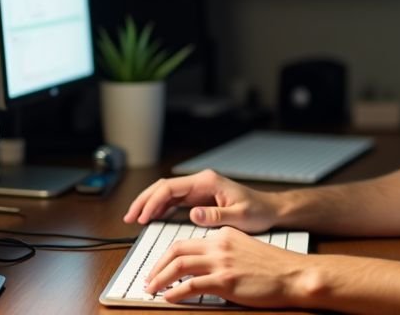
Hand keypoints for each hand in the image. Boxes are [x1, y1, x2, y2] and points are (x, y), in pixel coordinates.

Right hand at [123, 169, 278, 232]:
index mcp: (207, 182)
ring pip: (166, 192)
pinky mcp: (199, 198)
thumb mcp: (239, 216)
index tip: (143, 217)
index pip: (171, 187)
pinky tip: (151, 218)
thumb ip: (215, 216)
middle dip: (144, 200)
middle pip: (163, 187)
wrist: (270, 210)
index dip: (153, 202)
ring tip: (134, 218)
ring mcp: (199, 189)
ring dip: (149, 203)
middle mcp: (200, 182)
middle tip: (129, 217)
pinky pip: (174, 201)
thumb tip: (193, 213)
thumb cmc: (258, 212)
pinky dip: (160, 208)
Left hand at [144, 226, 310, 307]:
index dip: (168, 255)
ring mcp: (222, 262)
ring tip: (151, 290)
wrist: (293, 274)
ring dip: (160, 278)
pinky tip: (168, 298)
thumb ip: (224, 253)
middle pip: (176, 249)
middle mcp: (220, 244)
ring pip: (179, 266)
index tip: (160, 266)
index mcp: (224, 234)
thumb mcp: (245, 250)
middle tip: (149, 279)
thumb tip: (204, 269)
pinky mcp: (225, 281)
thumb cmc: (274, 267)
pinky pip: (191, 286)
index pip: (187, 241)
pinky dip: (175, 292)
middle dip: (157, 265)